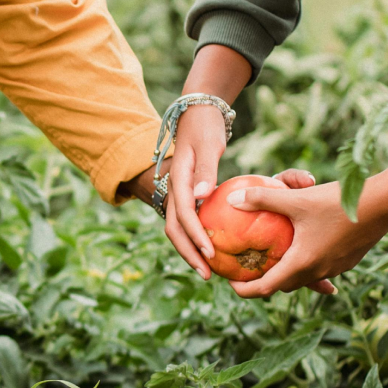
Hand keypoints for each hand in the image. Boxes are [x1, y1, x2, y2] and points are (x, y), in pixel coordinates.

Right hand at [161, 103, 228, 278]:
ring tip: (208, 268)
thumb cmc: (206, 127)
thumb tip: (203, 195)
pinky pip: (188, 221)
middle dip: (188, 253)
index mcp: (178, 179)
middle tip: (207, 274)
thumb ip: (205, 169)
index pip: (183, 214)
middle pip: (174, 228)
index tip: (210, 254)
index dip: (194, 236)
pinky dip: (195, 238)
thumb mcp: (208, 144)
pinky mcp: (186, 195)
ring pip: (177, 228)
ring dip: (190, 250)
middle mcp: (174, 189)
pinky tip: (213, 249)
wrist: (197, 113)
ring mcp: (178, 193)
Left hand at [223, 175, 385, 298]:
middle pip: (283, 285)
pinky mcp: (347, 261)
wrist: (383, 203)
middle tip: (247, 266)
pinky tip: (304, 247)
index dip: (244, 290)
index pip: (266, 288)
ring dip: (286, 272)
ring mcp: (335, 268)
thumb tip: (232, 199)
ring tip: (272, 256)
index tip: (230, 282)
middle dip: (263, 281)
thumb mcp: (296, 198)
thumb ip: (262, 199)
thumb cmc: (336, 201)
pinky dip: (306, 263)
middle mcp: (318, 271)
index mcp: (301, 263)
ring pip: (303, 278)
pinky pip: (320, 268)